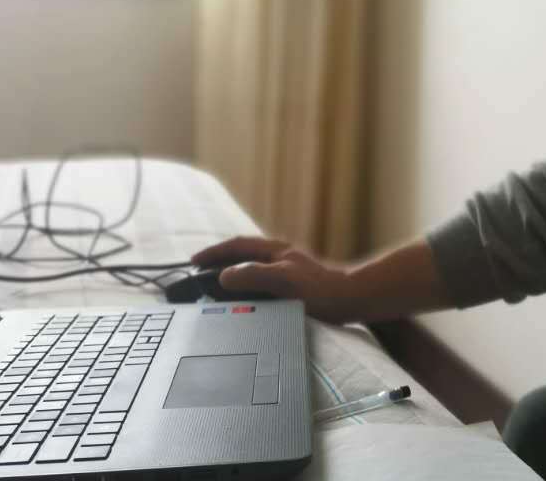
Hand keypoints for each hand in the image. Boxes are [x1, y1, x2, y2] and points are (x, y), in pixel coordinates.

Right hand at [189, 236, 359, 323]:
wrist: (350, 299)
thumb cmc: (321, 290)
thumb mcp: (284, 281)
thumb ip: (254, 275)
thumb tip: (224, 275)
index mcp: (275, 251)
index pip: (237, 246)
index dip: (214, 252)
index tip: (195, 261)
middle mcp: (279, 256)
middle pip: (242, 252)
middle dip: (219, 259)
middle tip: (200, 270)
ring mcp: (286, 268)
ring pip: (251, 265)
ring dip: (232, 270)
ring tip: (215, 284)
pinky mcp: (292, 283)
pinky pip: (260, 279)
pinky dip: (245, 284)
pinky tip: (244, 298)